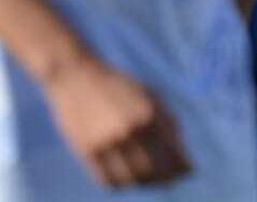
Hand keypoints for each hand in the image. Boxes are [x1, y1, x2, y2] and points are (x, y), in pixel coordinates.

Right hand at [43, 55, 190, 187]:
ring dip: (140, 183)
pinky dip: (117, 183)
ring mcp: (106, 141)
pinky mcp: (86, 148)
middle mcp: (129, 130)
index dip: (183, 170)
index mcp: (150, 117)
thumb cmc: (117, 85)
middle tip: (162, 177)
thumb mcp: (149, 96)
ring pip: (132, 181)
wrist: (73, 72)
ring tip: (141, 176)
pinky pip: (108, 181)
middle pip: (155, 174)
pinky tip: (120, 175)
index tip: (183, 172)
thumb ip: (169, 125)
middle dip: (163, 179)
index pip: (176, 160)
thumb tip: (183, 161)